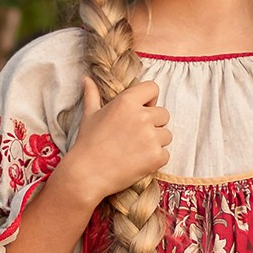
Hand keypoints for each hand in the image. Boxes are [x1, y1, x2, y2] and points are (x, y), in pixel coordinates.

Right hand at [67, 72, 170, 201]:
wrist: (86, 174)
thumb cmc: (87, 143)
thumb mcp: (89, 115)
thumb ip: (92, 94)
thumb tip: (86, 78)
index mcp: (127, 101)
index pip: (153, 88)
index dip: (149, 99)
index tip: (141, 110)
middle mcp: (142, 116)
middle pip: (164, 113)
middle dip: (153, 123)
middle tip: (134, 136)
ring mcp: (151, 137)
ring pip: (166, 135)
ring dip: (156, 142)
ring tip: (135, 150)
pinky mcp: (156, 156)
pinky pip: (166, 154)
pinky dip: (155, 159)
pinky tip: (138, 161)